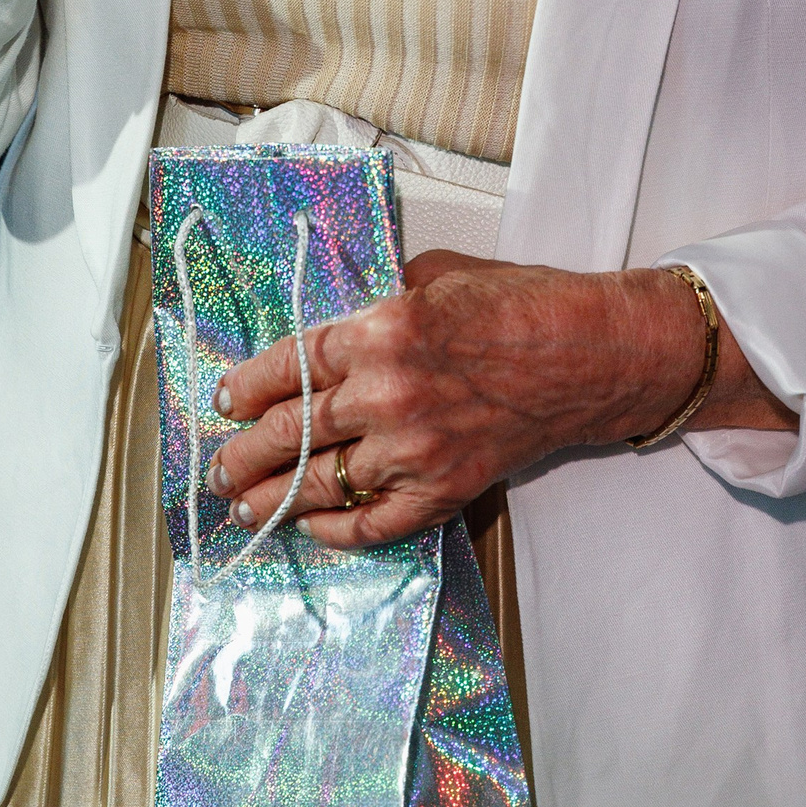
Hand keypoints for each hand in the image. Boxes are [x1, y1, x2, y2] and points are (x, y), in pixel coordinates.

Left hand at [206, 252, 792, 550]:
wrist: (588, 353)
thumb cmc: (519, 304)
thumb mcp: (435, 274)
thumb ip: (376, 303)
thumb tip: (333, 326)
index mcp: (382, 328)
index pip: (290, 364)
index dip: (247, 387)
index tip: (225, 400)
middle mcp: (389, 392)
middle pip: (292, 432)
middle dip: (243, 454)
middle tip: (216, 467)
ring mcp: (416, 449)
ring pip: (321, 484)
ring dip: (273, 498)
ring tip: (243, 505)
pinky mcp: (444, 489)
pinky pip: (374, 524)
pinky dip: (336, 531)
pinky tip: (312, 528)